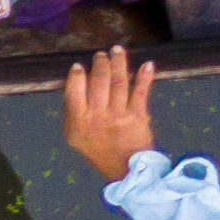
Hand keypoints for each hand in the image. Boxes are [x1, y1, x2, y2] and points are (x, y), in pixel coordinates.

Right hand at [67, 44, 160, 180]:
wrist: (125, 169)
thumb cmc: (96, 150)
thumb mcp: (73, 135)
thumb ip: (72, 112)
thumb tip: (75, 85)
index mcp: (78, 118)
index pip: (75, 88)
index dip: (78, 74)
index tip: (80, 65)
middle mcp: (97, 114)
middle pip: (98, 81)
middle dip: (100, 64)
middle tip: (102, 54)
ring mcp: (119, 114)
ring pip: (119, 82)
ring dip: (119, 63)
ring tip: (117, 50)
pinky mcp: (139, 116)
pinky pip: (141, 92)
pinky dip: (145, 77)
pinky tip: (148, 64)